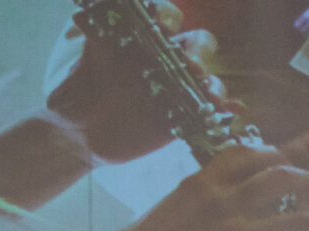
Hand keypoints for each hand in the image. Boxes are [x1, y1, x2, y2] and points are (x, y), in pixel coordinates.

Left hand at [50, 4, 221, 165]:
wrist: (78, 137)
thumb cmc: (76, 95)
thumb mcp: (82, 62)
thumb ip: (92, 40)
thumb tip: (83, 13)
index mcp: (142, 39)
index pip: (165, 17)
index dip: (168, 17)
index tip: (162, 27)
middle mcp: (164, 60)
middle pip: (195, 45)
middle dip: (197, 51)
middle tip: (190, 66)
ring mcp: (177, 90)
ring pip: (207, 79)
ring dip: (214, 84)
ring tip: (208, 94)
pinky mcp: (183, 119)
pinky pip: (211, 111)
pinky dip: (226, 109)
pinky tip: (231, 110)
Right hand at [94, 137, 308, 230]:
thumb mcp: (175, 201)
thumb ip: (205, 193)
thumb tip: (226, 193)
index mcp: (206, 179)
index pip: (249, 152)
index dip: (275, 151)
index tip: (289, 154)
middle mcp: (226, 200)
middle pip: (281, 175)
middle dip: (307, 178)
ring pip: (295, 219)